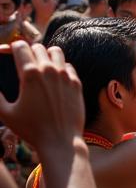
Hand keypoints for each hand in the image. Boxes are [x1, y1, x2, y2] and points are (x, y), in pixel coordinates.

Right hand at [0, 42, 84, 156]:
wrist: (60, 141)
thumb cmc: (31, 129)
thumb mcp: (5, 113)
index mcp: (29, 74)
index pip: (20, 47)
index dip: (13, 48)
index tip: (10, 55)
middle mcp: (49, 71)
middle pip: (38, 47)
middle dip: (29, 51)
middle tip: (24, 63)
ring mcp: (65, 76)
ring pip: (56, 52)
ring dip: (47, 55)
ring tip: (40, 66)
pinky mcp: (77, 84)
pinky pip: (68, 66)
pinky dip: (60, 68)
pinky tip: (55, 78)